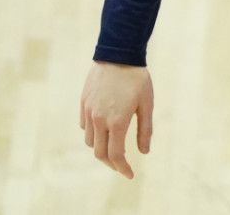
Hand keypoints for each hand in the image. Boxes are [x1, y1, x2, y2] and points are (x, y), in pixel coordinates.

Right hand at [80, 61, 153, 178]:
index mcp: (117, 121)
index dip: (122, 168)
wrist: (118, 54)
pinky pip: (84, 126)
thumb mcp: (147, 104)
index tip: (130, 174)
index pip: (116, 155)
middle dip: (111, 163)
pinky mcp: (83, 103)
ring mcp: (89, 112)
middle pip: (99, 153)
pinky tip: (103, 129)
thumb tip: (144, 152)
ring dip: (100, 148)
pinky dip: (92, 134)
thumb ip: (145, 130)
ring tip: (113, 146)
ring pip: (89, 141)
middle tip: (122, 166)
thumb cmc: (137, 78)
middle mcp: (99, 119)